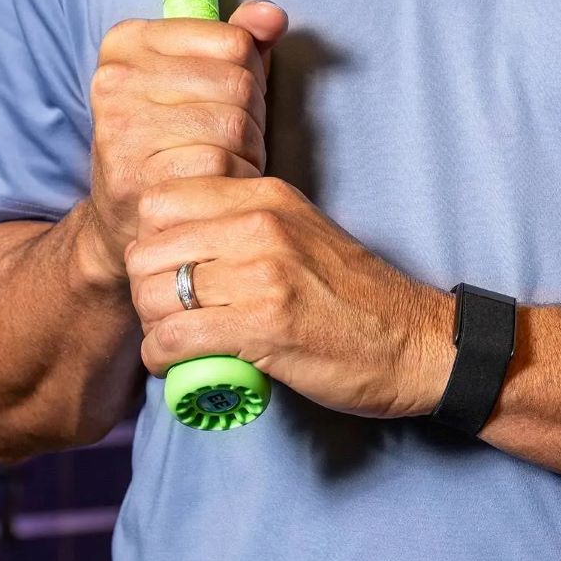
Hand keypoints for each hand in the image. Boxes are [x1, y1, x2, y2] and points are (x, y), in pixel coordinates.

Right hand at [80, 0, 284, 290]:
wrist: (125, 215)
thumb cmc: (175, 136)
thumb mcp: (201, 77)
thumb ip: (240, 40)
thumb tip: (272, 15)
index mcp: (128, 41)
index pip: (235, 42)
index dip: (249, 75)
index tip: (225, 99)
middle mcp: (114, 78)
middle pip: (238, 83)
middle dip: (252, 116)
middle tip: (230, 140)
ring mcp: (119, 127)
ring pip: (234, 125)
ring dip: (247, 151)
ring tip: (224, 161)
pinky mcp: (132, 176)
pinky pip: (220, 167)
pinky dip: (234, 180)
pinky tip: (217, 186)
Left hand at [125, 175, 455, 420]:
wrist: (415, 342)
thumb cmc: (353, 297)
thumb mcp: (300, 232)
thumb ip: (245, 223)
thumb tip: (177, 238)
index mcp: (266, 195)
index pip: (160, 200)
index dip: (151, 242)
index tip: (169, 272)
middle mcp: (261, 223)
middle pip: (147, 249)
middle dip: (145, 289)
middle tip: (168, 315)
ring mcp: (263, 273)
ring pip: (154, 294)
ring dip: (153, 327)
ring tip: (174, 342)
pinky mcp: (265, 325)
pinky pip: (174, 338)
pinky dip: (163, 358)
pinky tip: (178, 365)